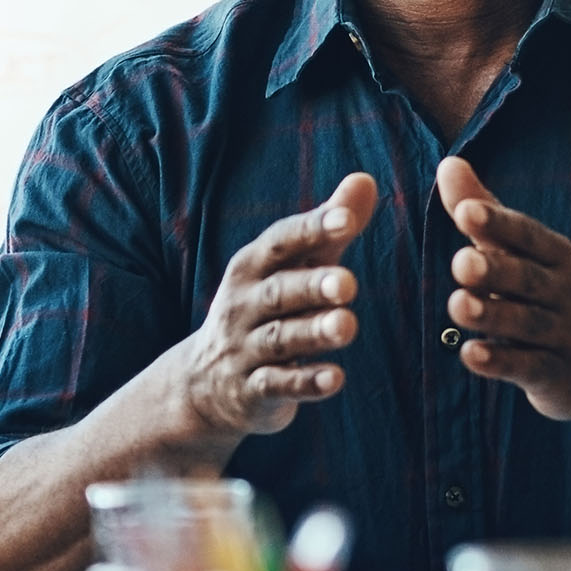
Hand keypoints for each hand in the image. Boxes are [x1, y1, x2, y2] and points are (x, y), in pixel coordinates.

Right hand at [161, 172, 378, 451]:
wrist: (205, 382)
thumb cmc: (265, 309)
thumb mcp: (292, 267)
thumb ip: (328, 230)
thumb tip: (366, 179)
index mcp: (252, 267)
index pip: (282, 242)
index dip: (312, 230)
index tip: (345, 219)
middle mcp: (243, 305)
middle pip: (279, 292)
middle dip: (312, 286)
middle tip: (348, 283)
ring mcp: (244, 350)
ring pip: (280, 339)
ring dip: (313, 333)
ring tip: (347, 326)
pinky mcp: (252, 391)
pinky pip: (278, 386)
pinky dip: (305, 383)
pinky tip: (335, 379)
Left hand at [436, 156, 570, 426]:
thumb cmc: (559, 299)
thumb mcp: (531, 256)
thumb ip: (488, 215)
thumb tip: (448, 163)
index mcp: (557, 256)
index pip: (526, 235)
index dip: (497, 223)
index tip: (465, 211)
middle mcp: (564, 292)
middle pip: (526, 278)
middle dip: (495, 269)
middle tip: (459, 262)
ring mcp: (565, 335)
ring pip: (526, 323)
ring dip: (492, 314)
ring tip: (457, 305)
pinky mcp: (559, 376)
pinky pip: (528, 367)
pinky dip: (501, 361)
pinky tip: (471, 355)